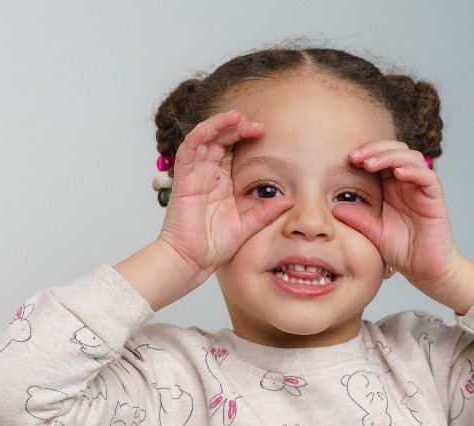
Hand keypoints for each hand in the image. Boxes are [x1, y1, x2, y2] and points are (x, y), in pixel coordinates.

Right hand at [155, 109, 293, 286]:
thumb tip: (290, 200)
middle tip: (258, 125)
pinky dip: (199, 134)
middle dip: (238, 128)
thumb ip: (266, 212)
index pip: (233, 151)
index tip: (265, 133)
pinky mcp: (184, 178)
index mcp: (223, 183)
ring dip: (220, 125)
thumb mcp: (248, 226)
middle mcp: (208, 175)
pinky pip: (189, 149)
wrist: (192, 260)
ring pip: (205, 138)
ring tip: (238, 117)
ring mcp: (195, 174)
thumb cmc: (214, 247)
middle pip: (221, 139)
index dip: (246, 138)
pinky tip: (213, 127)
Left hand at [333, 142, 473, 312]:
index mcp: (392, 187)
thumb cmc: (402, 250)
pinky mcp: (435, 198)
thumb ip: (357, 218)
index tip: (347, 159)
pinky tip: (398, 173)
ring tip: (371, 164)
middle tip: (355, 157)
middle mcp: (407, 183)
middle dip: (374, 149)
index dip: (365, 153)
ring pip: (411, 157)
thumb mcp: (373, 233)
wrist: (425, 269)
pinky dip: (413, 171)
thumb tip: (334, 208)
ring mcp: (422, 188)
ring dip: (390, 156)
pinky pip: (427, 177)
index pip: (380, 157)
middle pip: (395, 149)